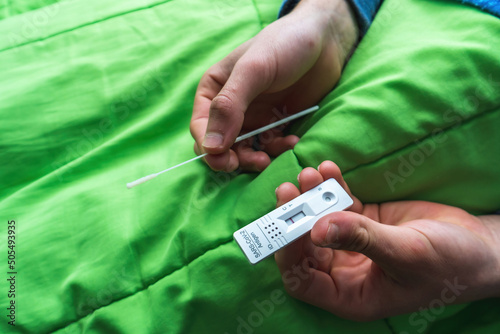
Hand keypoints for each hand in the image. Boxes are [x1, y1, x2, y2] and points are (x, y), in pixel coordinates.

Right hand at [190, 0, 357, 171]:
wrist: (324, 41)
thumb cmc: (284, 45)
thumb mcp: (252, 70)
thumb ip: (229, 105)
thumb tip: (210, 145)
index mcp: (214, 90)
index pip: (201, 126)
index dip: (208, 147)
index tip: (225, 160)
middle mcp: (230, 107)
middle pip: (220, 144)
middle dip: (233, 158)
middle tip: (253, 163)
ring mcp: (253, 117)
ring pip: (244, 151)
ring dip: (256, 159)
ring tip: (271, 157)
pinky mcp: (274, 124)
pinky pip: (269, 146)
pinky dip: (278, 149)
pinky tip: (292, 140)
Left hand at [274, 161, 499, 320]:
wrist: (479, 245)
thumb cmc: (449, 264)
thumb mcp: (406, 253)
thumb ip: (362, 238)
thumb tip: (317, 228)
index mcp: (351, 294)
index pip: (303, 280)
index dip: (288, 254)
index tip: (286, 224)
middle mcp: (346, 271)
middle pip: (306, 245)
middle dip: (296, 218)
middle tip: (289, 190)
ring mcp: (353, 244)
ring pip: (320, 221)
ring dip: (312, 198)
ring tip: (310, 174)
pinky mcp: (363, 222)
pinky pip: (340, 205)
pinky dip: (333, 187)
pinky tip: (329, 170)